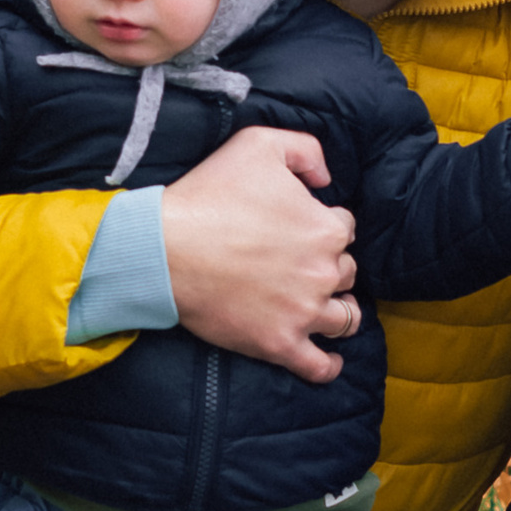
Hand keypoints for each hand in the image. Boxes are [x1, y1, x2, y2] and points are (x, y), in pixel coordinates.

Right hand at [161, 126, 359, 383]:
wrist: (164, 248)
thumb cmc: (209, 194)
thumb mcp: (259, 144)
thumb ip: (306, 150)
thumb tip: (327, 178)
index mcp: (325, 228)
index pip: (345, 229)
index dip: (325, 226)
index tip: (301, 230)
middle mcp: (324, 272)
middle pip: (346, 272)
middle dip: (330, 267)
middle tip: (300, 265)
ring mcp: (303, 312)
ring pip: (344, 318)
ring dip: (338, 312)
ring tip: (322, 309)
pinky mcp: (278, 344)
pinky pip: (319, 366)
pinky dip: (328, 366)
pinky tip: (328, 361)